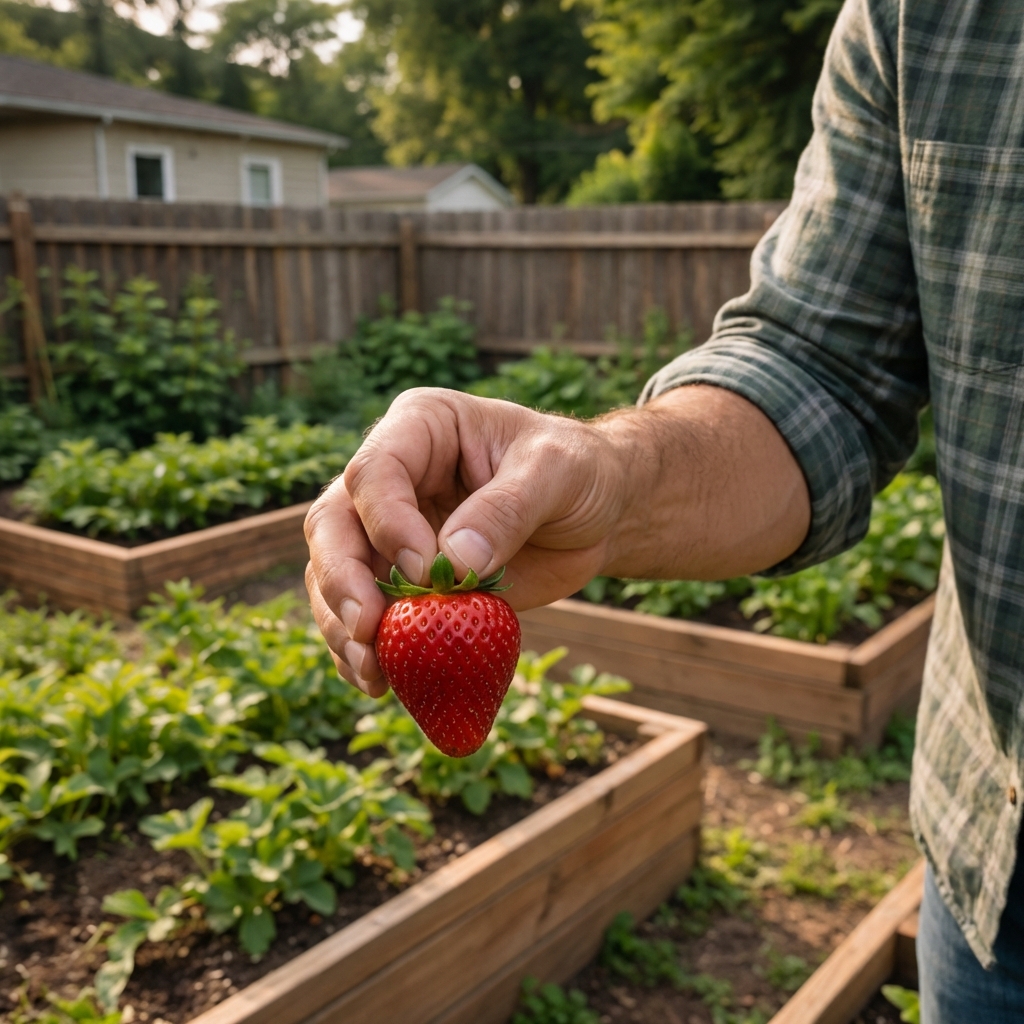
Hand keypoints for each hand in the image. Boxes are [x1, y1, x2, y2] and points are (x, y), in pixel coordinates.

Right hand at [304, 388, 631, 695]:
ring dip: (344, 627)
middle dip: (342, 581)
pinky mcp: (404, 579)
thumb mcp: (556, 471)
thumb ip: (507, 510)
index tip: (426, 572)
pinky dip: (369, 650)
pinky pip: (367, 614)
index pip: (374, 472)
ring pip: (335, 575)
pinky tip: (381, 682)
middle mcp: (391, 477)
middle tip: (368, 630)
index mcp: (419, 427)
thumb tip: (453, 564)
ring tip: (374, 672)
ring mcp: (389, 530)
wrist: (595, 510)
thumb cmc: (576, 470)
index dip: (388, 524)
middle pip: (333, 525)